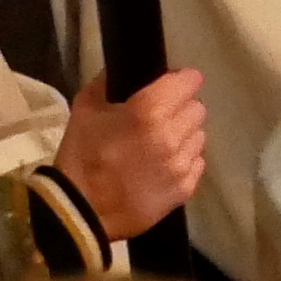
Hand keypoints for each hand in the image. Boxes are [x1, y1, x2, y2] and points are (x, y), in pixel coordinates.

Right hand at [54, 69, 206, 237]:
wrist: (81, 211)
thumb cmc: (81, 156)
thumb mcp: (85, 110)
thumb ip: (106, 83)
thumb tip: (120, 69)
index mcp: (150, 111)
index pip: (190, 81)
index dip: (181, 80)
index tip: (171, 85)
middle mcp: (173, 135)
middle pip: (197, 109)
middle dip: (181, 108)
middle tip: (161, 117)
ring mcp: (182, 164)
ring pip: (199, 136)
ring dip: (184, 135)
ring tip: (161, 144)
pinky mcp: (186, 188)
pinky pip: (197, 163)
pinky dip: (185, 160)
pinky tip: (163, 166)